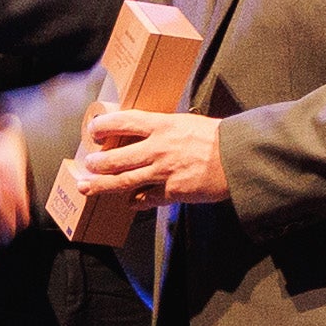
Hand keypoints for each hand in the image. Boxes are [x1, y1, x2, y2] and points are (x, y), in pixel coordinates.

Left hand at [73, 104, 228, 212]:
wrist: (238, 158)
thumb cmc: (216, 137)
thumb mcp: (187, 122)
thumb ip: (164, 128)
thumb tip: (146, 132)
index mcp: (162, 125)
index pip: (124, 122)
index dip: (104, 126)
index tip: (94, 130)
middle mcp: (158, 148)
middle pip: (117, 158)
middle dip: (98, 163)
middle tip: (89, 164)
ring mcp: (163, 172)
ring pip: (124, 181)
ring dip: (103, 185)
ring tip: (87, 186)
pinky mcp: (173, 192)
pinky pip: (147, 198)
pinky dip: (137, 201)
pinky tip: (131, 203)